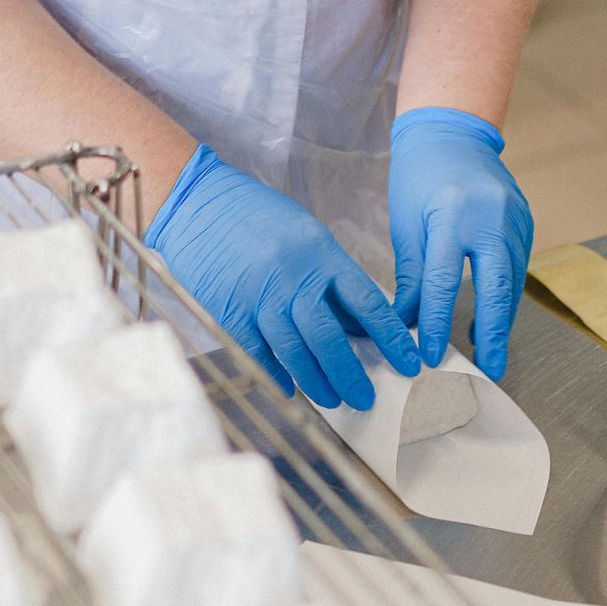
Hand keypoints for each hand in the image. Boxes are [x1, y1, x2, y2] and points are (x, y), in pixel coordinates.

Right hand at [145, 145, 420, 408]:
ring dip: (317, 382)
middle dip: (351, 374)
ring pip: (295, 351)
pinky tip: (291, 389)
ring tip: (334, 401)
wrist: (196, 204)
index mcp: (321, 254)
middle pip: (329, 338)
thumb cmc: (256, 216)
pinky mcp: (230, 311)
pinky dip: (276, 374)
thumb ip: (331, 277)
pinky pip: (258, 352)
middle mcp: (293, 277)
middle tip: (366, 398)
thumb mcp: (306, 234)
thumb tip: (357, 325)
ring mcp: (259, 297)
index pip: (368, 303)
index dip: (392, 338)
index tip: (410, 363)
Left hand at [388, 107, 533, 380]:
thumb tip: (403, 325)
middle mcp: (491, 217)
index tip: (429, 355)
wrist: (452, 132)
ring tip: (487, 353)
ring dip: (501, 319)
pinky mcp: (526, 221)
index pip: (444, 281)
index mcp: (453, 214)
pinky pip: (517, 267)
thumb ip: (411, 276)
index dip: (437, 322)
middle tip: (489, 370)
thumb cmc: (419, 177)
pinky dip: (506, 296)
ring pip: (512, 281)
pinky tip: (493, 318)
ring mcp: (515, 218)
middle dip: (493, 333)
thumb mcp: (407, 224)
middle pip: (497, 287)